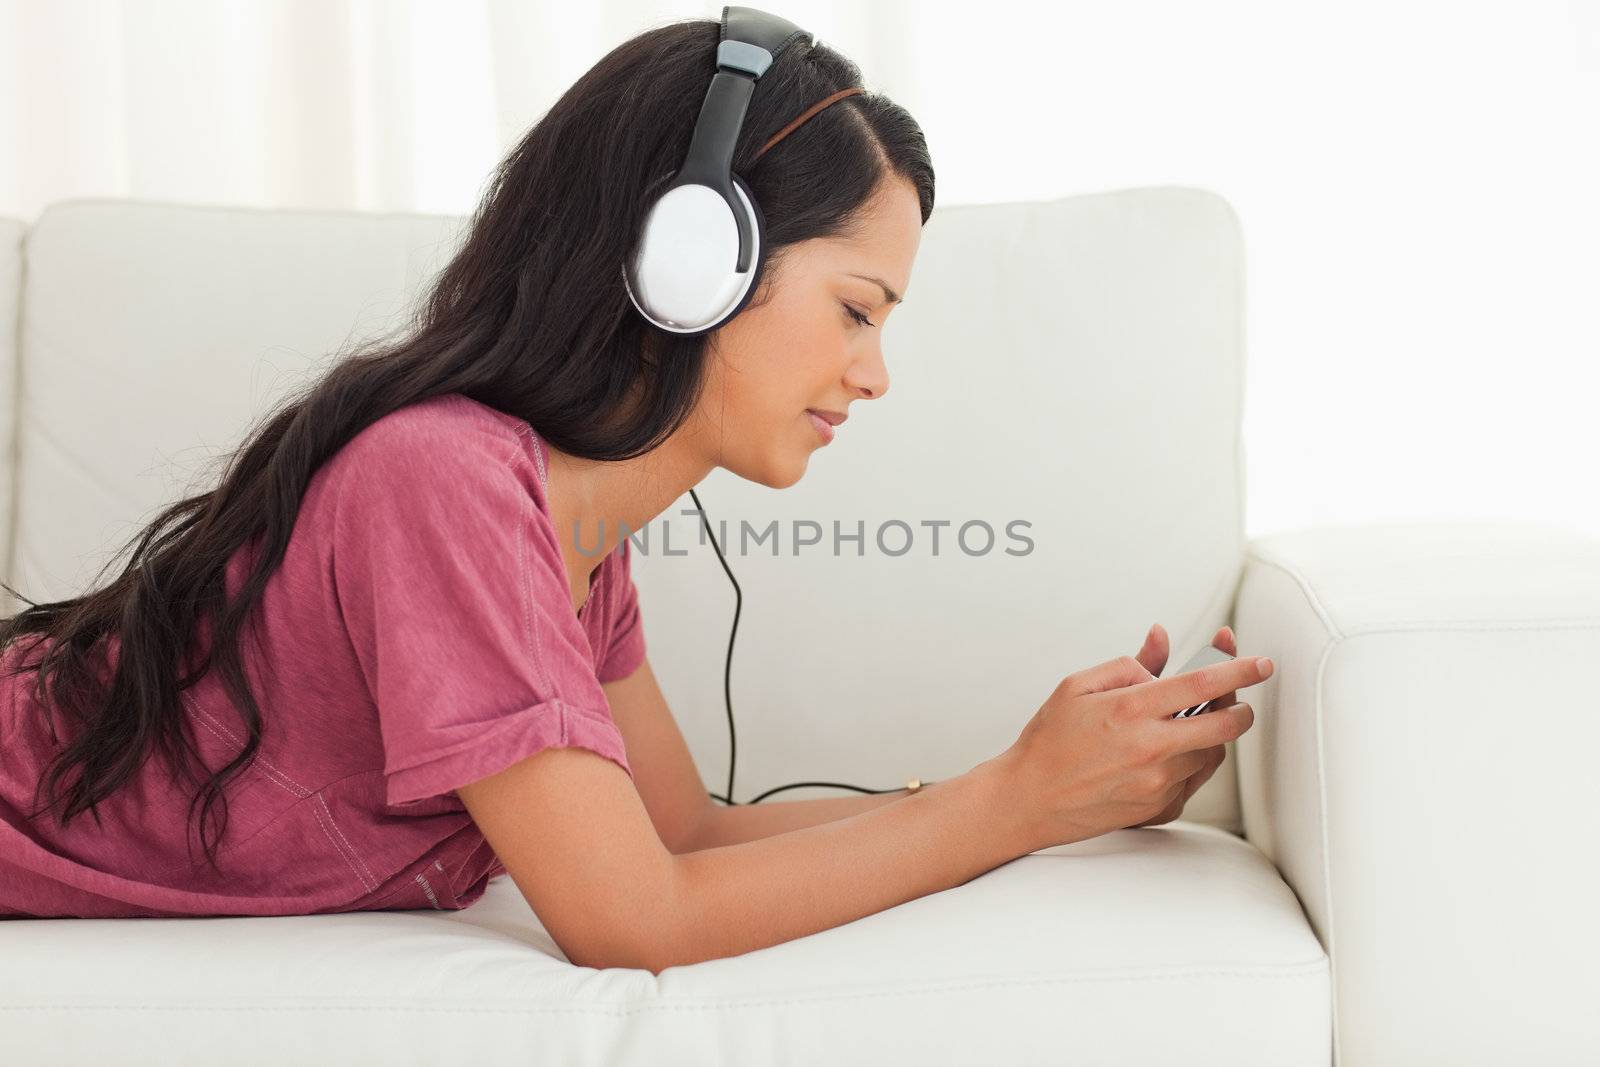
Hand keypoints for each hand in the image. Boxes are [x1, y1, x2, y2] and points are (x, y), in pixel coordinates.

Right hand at [1001, 643, 1265, 850]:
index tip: (1262, 663)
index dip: (1240, 668)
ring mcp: (1159, 783)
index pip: (1204, 684)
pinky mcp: (1160, 808)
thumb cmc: (1050, 739)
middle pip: (1226, 724)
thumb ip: (1128, 663)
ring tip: (1189, 723)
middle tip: (1239, 699)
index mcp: (1131, 710)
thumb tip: (1163, 641)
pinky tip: (1170, 752)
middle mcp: (1152, 749)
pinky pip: (1194, 779)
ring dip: (1212, 734)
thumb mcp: (1079, 686)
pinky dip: (1192, 761)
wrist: (1029, 799)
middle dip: (1241, 706)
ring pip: (1213, 752)